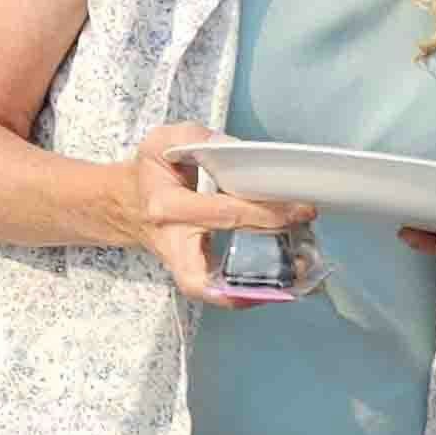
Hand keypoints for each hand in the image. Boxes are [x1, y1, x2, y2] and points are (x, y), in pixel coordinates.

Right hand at [123, 122, 313, 306]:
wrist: (131, 203)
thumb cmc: (152, 174)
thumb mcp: (163, 142)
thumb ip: (196, 139)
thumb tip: (238, 151)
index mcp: (166, 206)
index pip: (222, 213)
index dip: (265, 213)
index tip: (300, 210)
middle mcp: (171, 240)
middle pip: (214, 261)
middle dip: (264, 258)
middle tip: (304, 254)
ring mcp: (178, 261)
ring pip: (208, 289)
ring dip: (252, 292)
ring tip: (295, 283)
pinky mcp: (190, 272)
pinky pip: (213, 292)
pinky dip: (243, 295)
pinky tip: (277, 289)